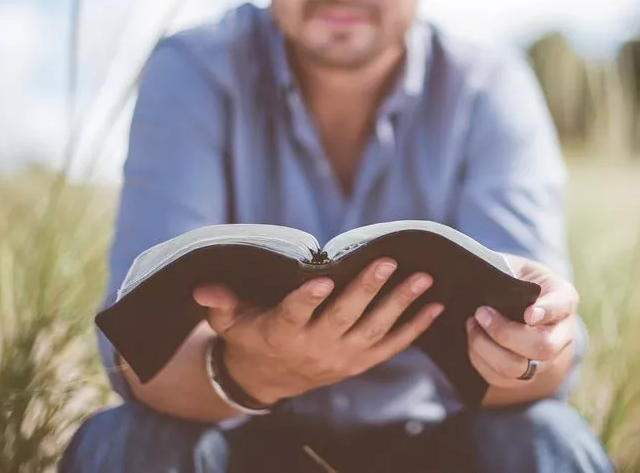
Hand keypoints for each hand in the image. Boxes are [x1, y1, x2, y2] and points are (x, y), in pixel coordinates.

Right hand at [193, 258, 443, 404]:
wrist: (268, 378)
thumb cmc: (249, 335)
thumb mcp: (229, 321)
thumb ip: (220, 303)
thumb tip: (204, 288)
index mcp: (282, 332)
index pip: (295, 314)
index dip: (307, 299)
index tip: (320, 280)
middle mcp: (315, 346)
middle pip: (344, 317)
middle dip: (367, 289)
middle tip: (387, 261)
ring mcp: (343, 355)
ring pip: (375, 328)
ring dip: (401, 303)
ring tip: (423, 278)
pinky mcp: (361, 360)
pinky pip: (392, 345)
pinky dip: (415, 327)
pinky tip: (435, 306)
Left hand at [466, 254, 577, 389]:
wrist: (520, 303)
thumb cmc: (516, 279)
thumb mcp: (517, 266)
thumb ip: (507, 272)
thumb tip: (484, 280)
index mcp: (564, 299)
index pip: (563, 306)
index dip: (548, 312)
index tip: (528, 314)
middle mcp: (561, 334)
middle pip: (543, 347)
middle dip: (506, 333)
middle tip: (481, 312)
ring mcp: (544, 360)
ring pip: (518, 368)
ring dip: (487, 348)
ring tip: (471, 324)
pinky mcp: (523, 376)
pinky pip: (500, 378)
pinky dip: (479, 359)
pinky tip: (472, 338)